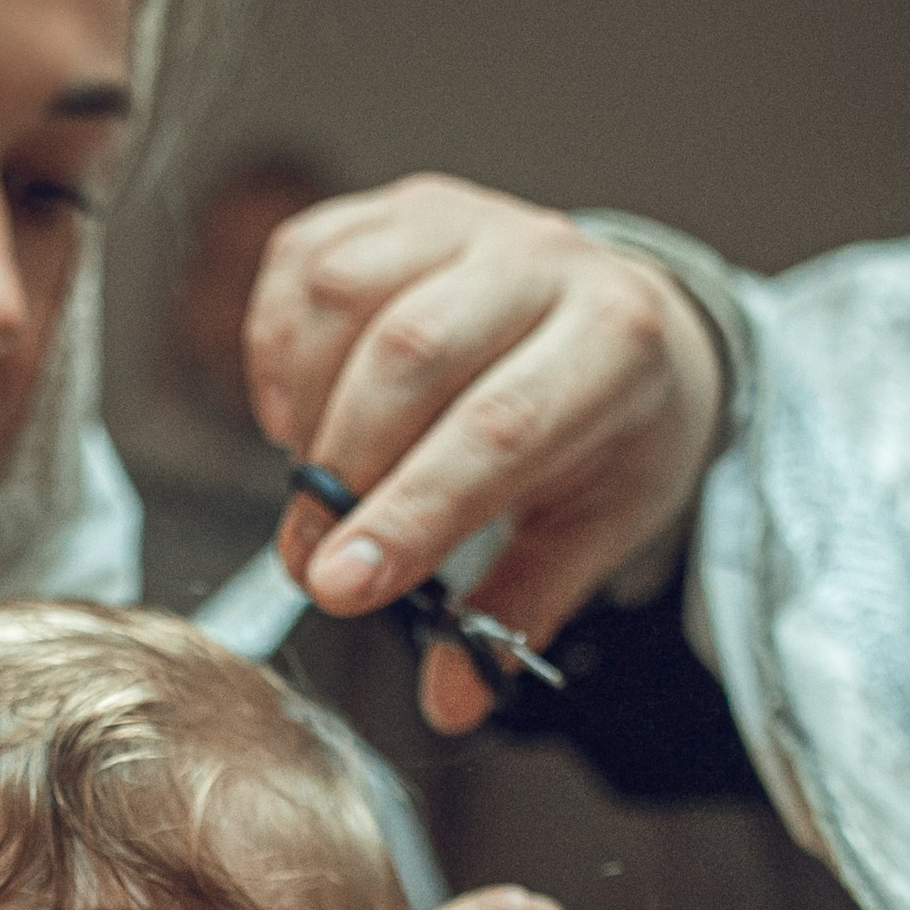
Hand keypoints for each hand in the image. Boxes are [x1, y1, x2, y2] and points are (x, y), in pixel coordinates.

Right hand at [245, 176, 724, 733]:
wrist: (631, 319)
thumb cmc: (610, 429)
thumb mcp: (593, 527)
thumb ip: (517, 610)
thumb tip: (451, 701)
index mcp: (614, 345)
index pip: (496, 431)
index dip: (406, 514)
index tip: (337, 587)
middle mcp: (542, 261)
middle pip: (409, 356)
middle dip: (340, 477)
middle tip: (309, 563)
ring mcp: (466, 221)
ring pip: (345, 299)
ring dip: (307, 410)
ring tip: (320, 482)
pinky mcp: (400, 208)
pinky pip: (305, 262)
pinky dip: (279, 351)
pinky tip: (302, 411)